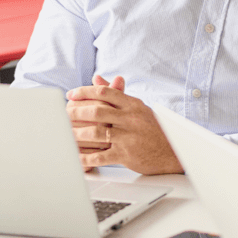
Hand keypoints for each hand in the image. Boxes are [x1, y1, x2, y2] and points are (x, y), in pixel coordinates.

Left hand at [66, 78, 182, 174]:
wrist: (173, 152)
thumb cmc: (153, 129)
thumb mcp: (138, 108)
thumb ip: (117, 94)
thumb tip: (97, 79)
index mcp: (133, 105)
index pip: (105, 93)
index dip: (84, 92)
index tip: (70, 94)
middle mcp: (131, 119)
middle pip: (97, 112)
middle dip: (75, 112)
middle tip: (63, 113)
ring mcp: (129, 137)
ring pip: (96, 133)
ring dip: (76, 134)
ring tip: (65, 134)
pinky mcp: (126, 155)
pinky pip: (100, 157)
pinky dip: (85, 158)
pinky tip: (76, 157)